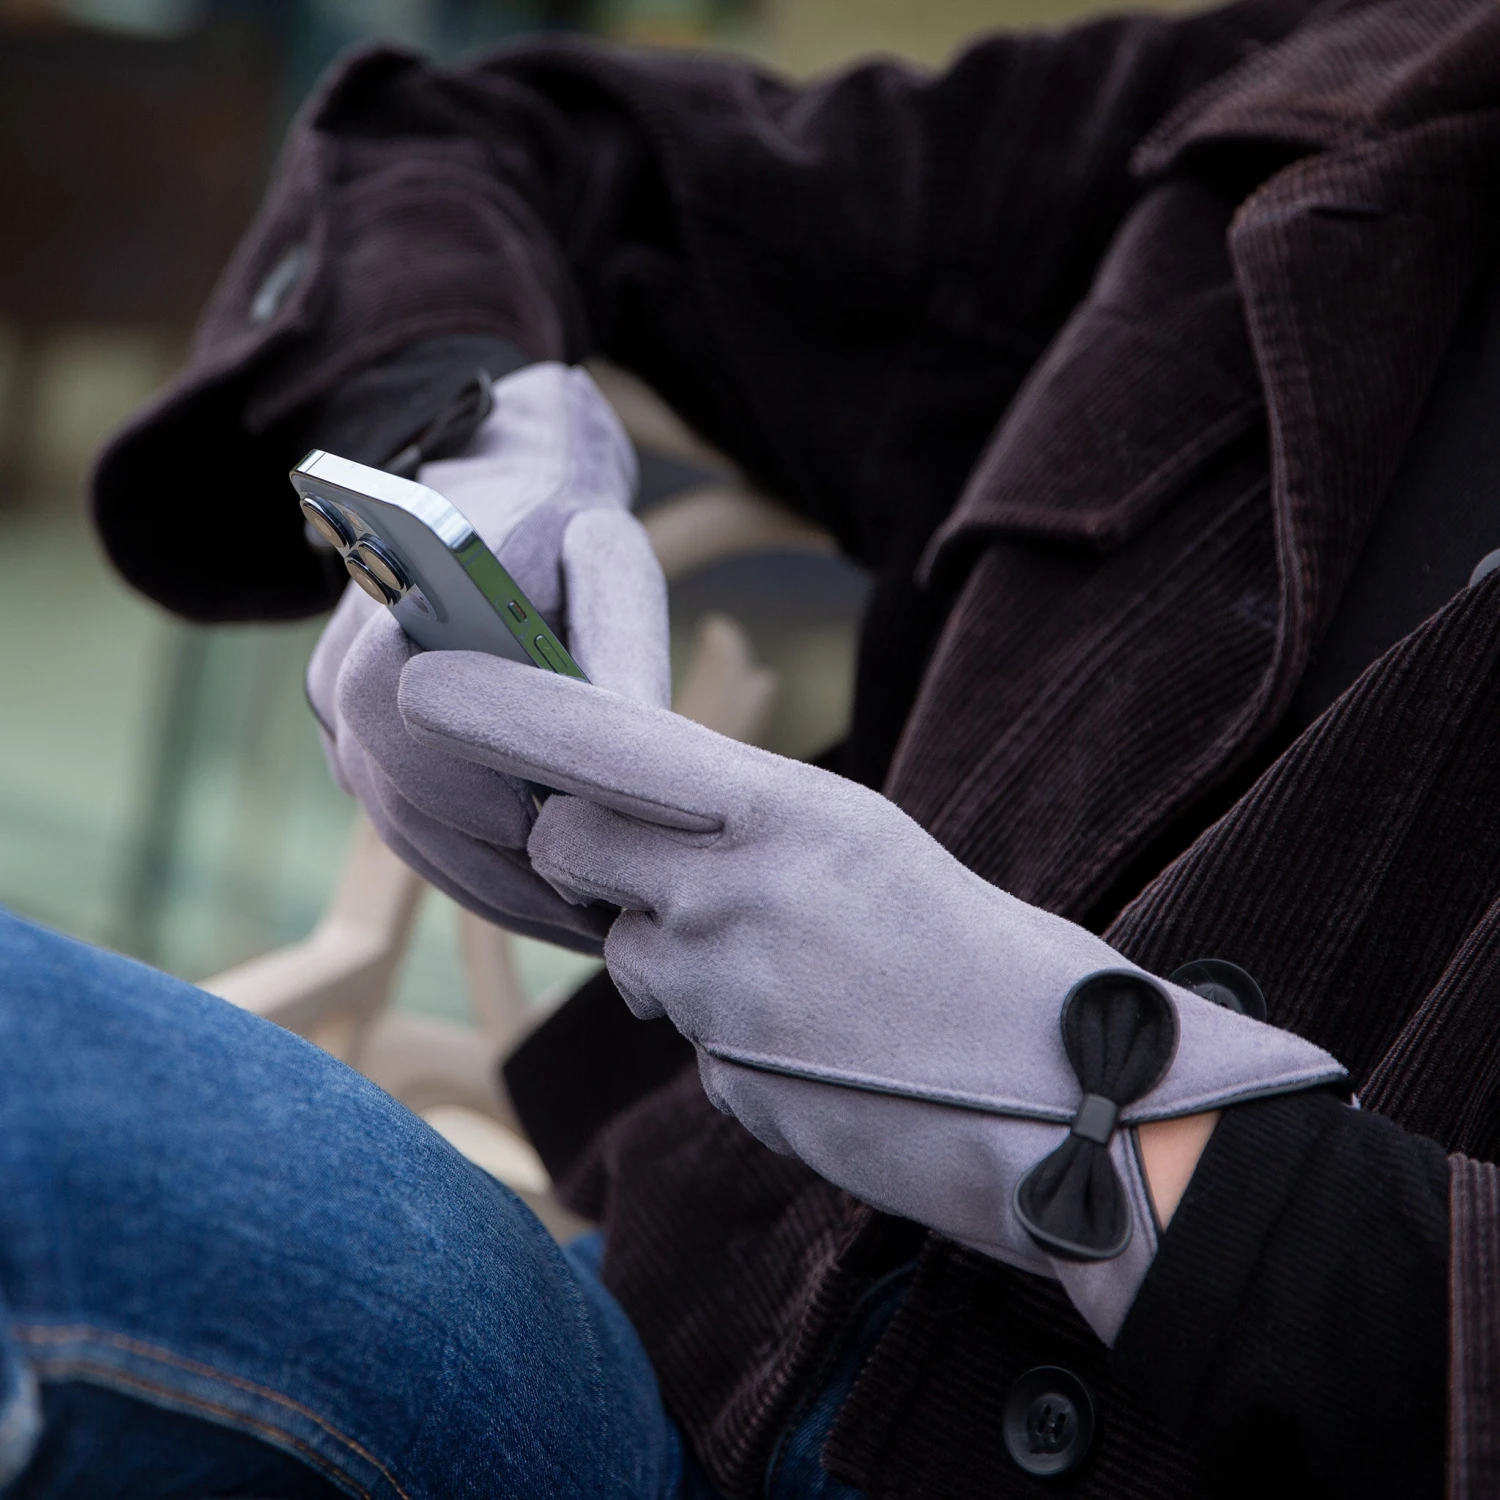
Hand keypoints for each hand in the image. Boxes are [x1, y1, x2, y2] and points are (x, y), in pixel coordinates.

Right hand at [307, 363, 667, 950]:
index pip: (399, 716)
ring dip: (495, 891)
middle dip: (499, 866)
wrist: (497, 505)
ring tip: (592, 926)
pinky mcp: (362, 759)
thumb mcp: (611, 558)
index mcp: (389, 604)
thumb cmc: (563, 528)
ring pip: (405, 835)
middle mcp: (341, 671)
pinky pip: (411, 836)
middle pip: (401, 800)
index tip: (569, 841)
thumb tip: (639, 741)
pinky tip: (554, 904)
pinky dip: (479, 879)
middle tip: (599, 912)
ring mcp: (340, 723)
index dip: (478, 792)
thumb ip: (622, 640)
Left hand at [395, 657, 1346, 1340]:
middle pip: (569, 848)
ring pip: (627, 951)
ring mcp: (723, 998)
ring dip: (674, 949)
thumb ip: (739, 823)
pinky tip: (811, 1030)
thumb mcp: (859, 839)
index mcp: (779, 810)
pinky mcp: (728, 1083)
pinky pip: (684, 1033)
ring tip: (790, 962)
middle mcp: (731, 896)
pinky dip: (723, 1025)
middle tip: (656, 863)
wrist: (1057, 1091)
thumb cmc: (967, 943)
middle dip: (585, 851)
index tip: (422, 681)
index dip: (503, 710)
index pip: (601, 742)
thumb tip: (631, 834)